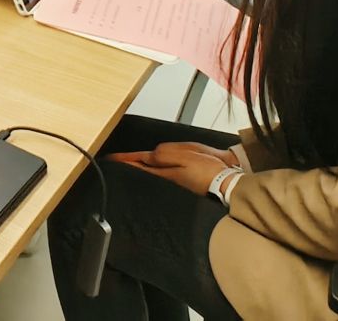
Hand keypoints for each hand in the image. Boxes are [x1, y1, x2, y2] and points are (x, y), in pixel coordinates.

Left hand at [107, 143, 229, 195]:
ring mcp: (174, 181)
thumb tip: (147, 155)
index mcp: (164, 172)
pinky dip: (152, 171)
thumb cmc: (209, 168)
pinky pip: (161, 175)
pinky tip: (151, 169)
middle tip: (113, 161)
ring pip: (150, 173)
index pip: (137, 165)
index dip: (122, 161)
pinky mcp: (182, 181)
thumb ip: (163, 154)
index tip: (108, 159)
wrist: (229, 181)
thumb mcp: (184, 155)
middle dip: (128, 165)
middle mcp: (166, 179)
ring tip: (127, 163)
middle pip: (142, 170)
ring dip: (139, 168)